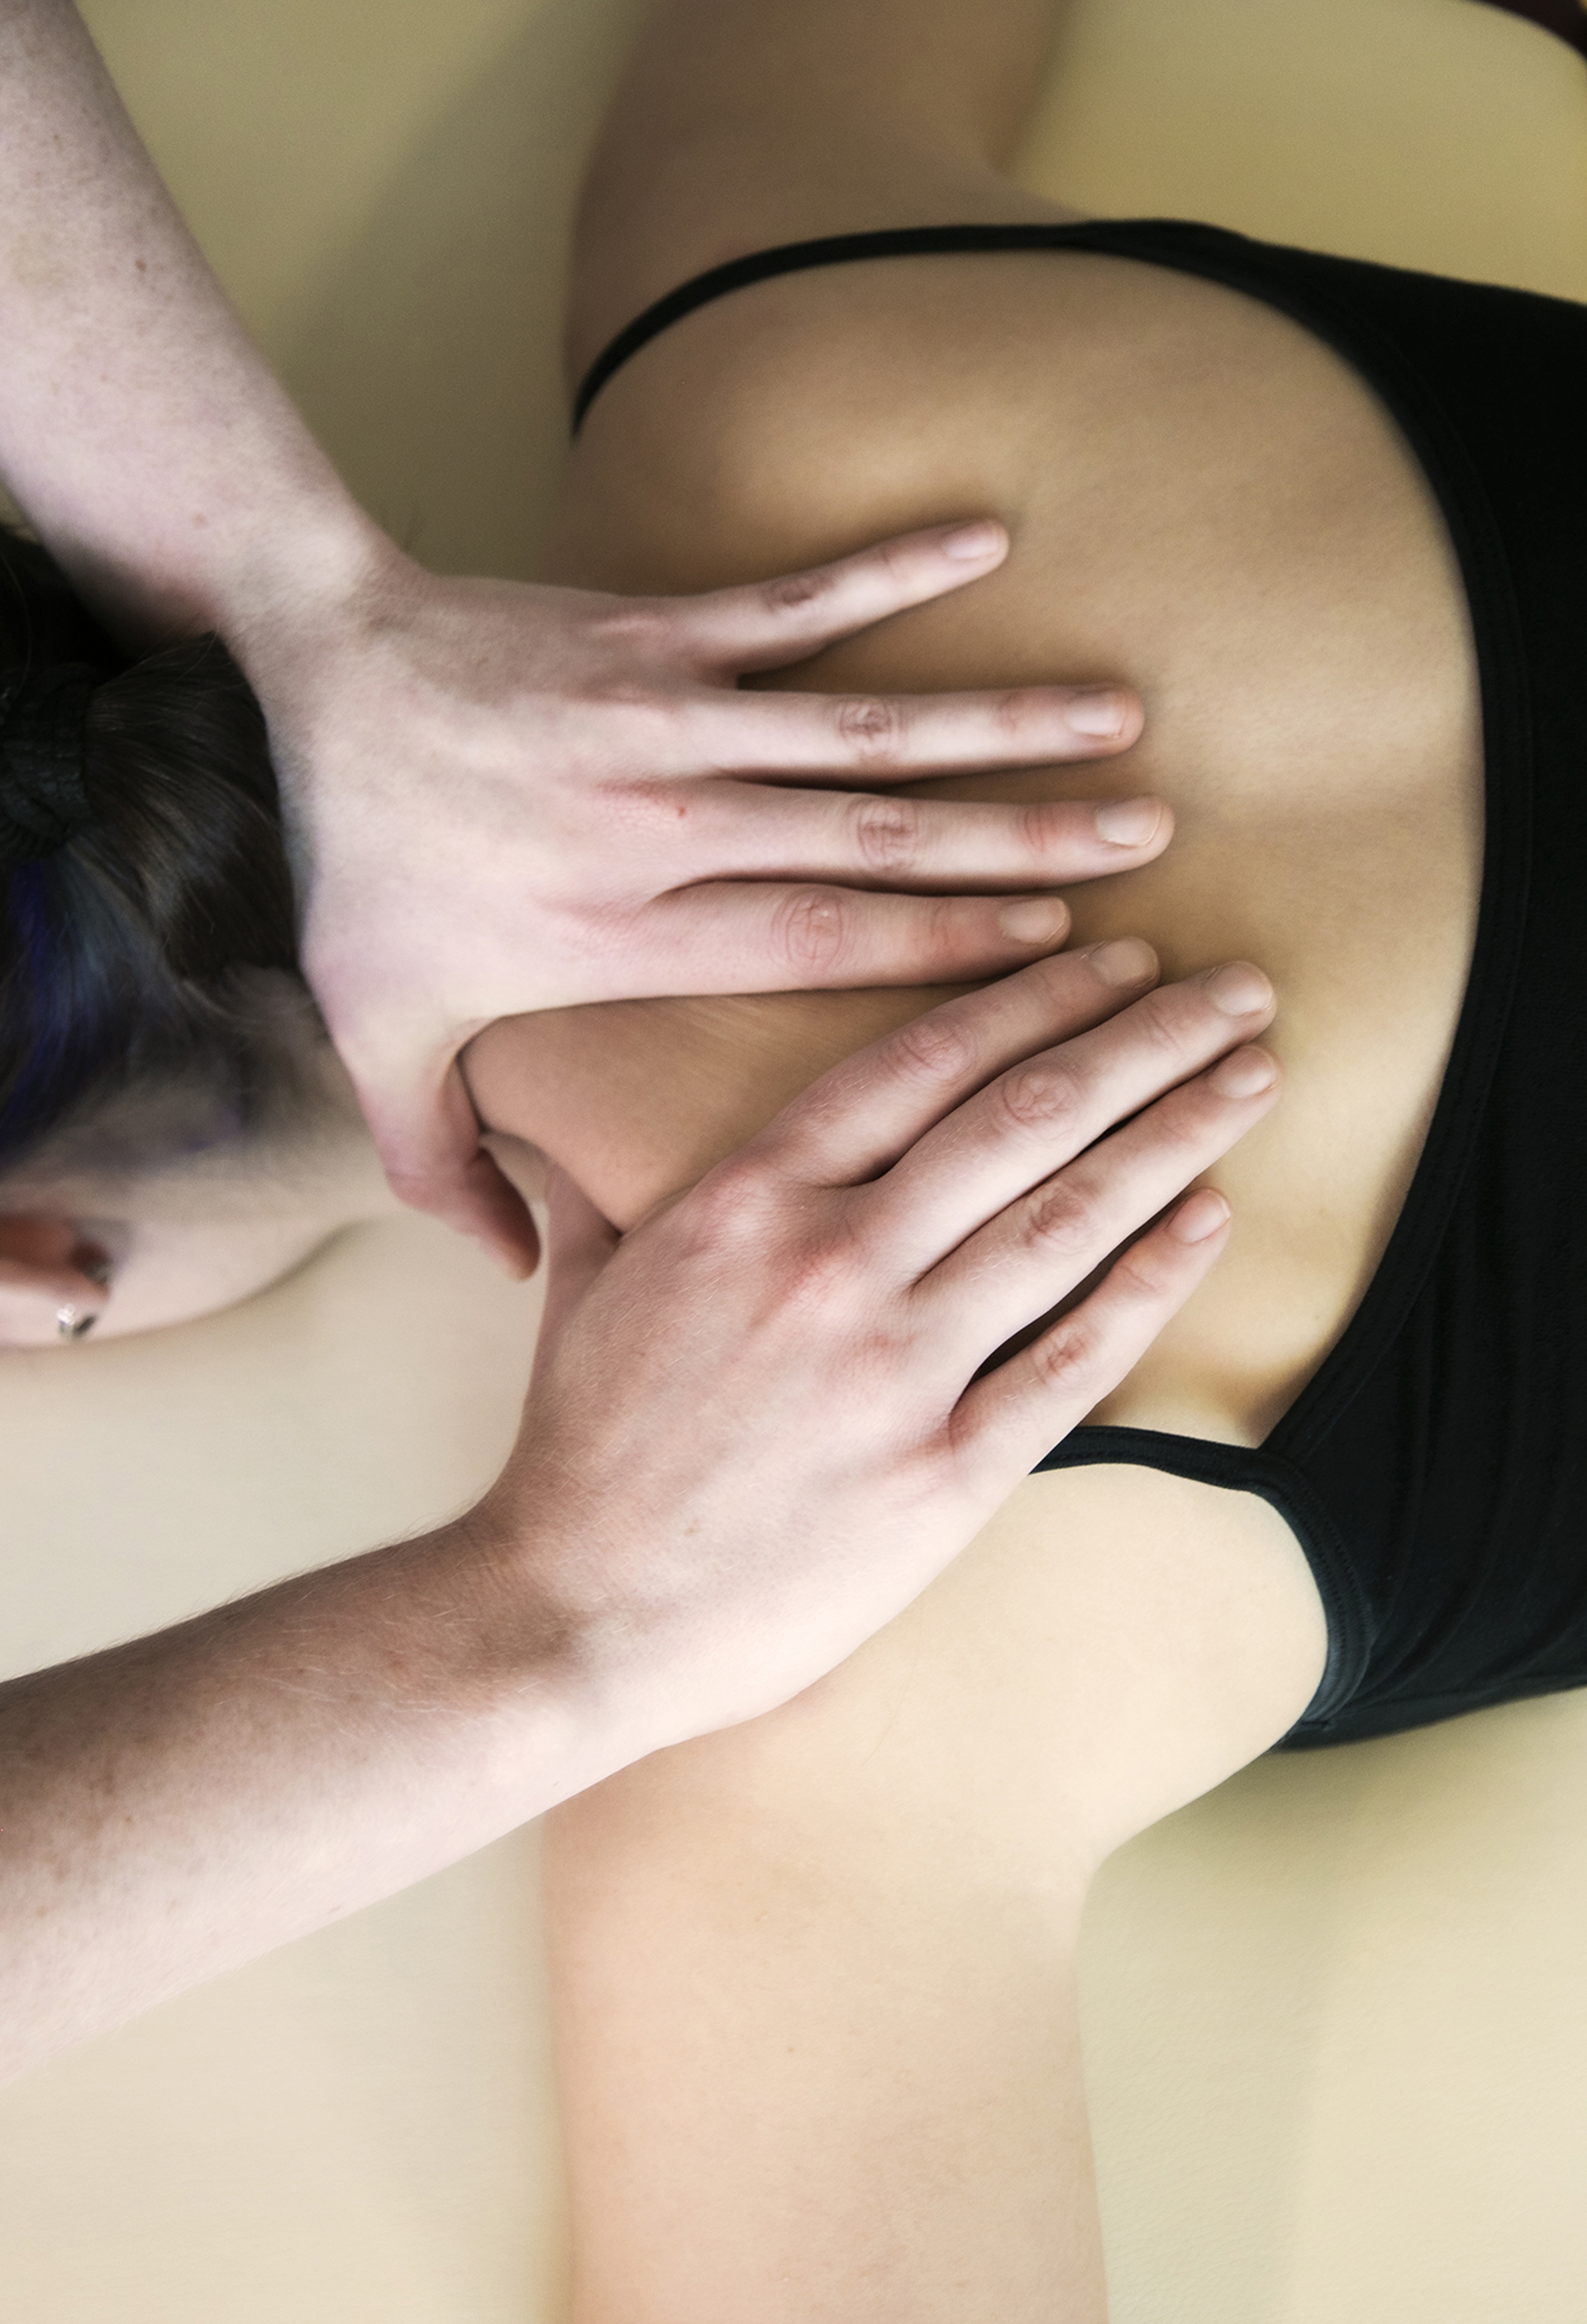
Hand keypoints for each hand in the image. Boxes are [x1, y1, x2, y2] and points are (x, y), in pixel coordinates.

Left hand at [247, 524, 1163, 1272]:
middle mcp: (663, 823)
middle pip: (871, 842)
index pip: (815, 946)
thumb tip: (515, 1266)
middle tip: (1142, 845)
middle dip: (1019, 843)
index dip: (945, 949)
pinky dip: (887, 572)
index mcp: (619, 932)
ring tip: (1116, 719)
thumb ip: (442, 1163)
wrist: (303, 678)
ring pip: (859, 727)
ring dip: (996, 721)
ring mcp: (664, 715)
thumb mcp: (377, 1035)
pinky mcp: (654, 628)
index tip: (1058, 952)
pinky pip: (789, 600)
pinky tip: (987, 546)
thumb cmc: (353, 867)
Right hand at [484, 942, 1277, 1765]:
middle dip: (1145, 1039)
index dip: (1035, 999)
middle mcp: (832, 1263)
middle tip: (1233, 991)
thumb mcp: (586, 1294)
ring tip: (1251, 1074)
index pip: (920, 1064)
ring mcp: (895, 1369)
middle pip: (1023, 1118)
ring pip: (1067, 1218)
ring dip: (1177, 1134)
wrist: (574, 1619)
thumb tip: (555, 1129)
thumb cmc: (579, 1456)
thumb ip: (594, 1190)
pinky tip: (1211, 1220)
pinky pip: (1073, 1360)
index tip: (1115, 960)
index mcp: (743, 1202)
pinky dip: (1151, 1282)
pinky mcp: (943, 1474)